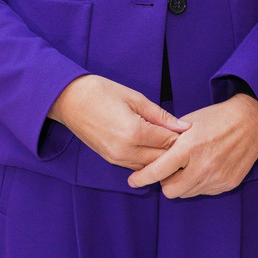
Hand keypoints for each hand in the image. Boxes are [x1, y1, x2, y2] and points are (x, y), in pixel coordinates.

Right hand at [49, 74, 189, 169]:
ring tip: (167, 143)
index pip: (168, 141)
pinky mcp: (110, 160)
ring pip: (149, 166)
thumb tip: (183, 126)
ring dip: (160, 157)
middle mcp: (125, 150)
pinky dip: (146, 159)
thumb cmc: (100, 92)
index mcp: (134, 132)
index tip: (189, 130)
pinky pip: (135, 165)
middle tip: (183, 139)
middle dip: (174, 150)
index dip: (181, 136)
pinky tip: (151, 147)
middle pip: (161, 159)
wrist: (68, 99)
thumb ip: (160, 115)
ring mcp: (116, 158)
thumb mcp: (134, 98)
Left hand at [127, 94, 257, 197]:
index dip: (142, 178)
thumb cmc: (216, 118)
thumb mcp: (188, 123)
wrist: (251, 121)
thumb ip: (169, 140)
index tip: (133, 181)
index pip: (158, 171)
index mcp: (189, 148)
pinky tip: (205, 167)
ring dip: (183, 182)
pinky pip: (204, 191)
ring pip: (187, 193)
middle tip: (169, 169)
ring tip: (190, 165)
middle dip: (165, 181)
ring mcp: (216, 178)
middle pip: (170, 190)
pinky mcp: (228, 184)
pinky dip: (200, 183)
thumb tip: (151, 153)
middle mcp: (203, 167)